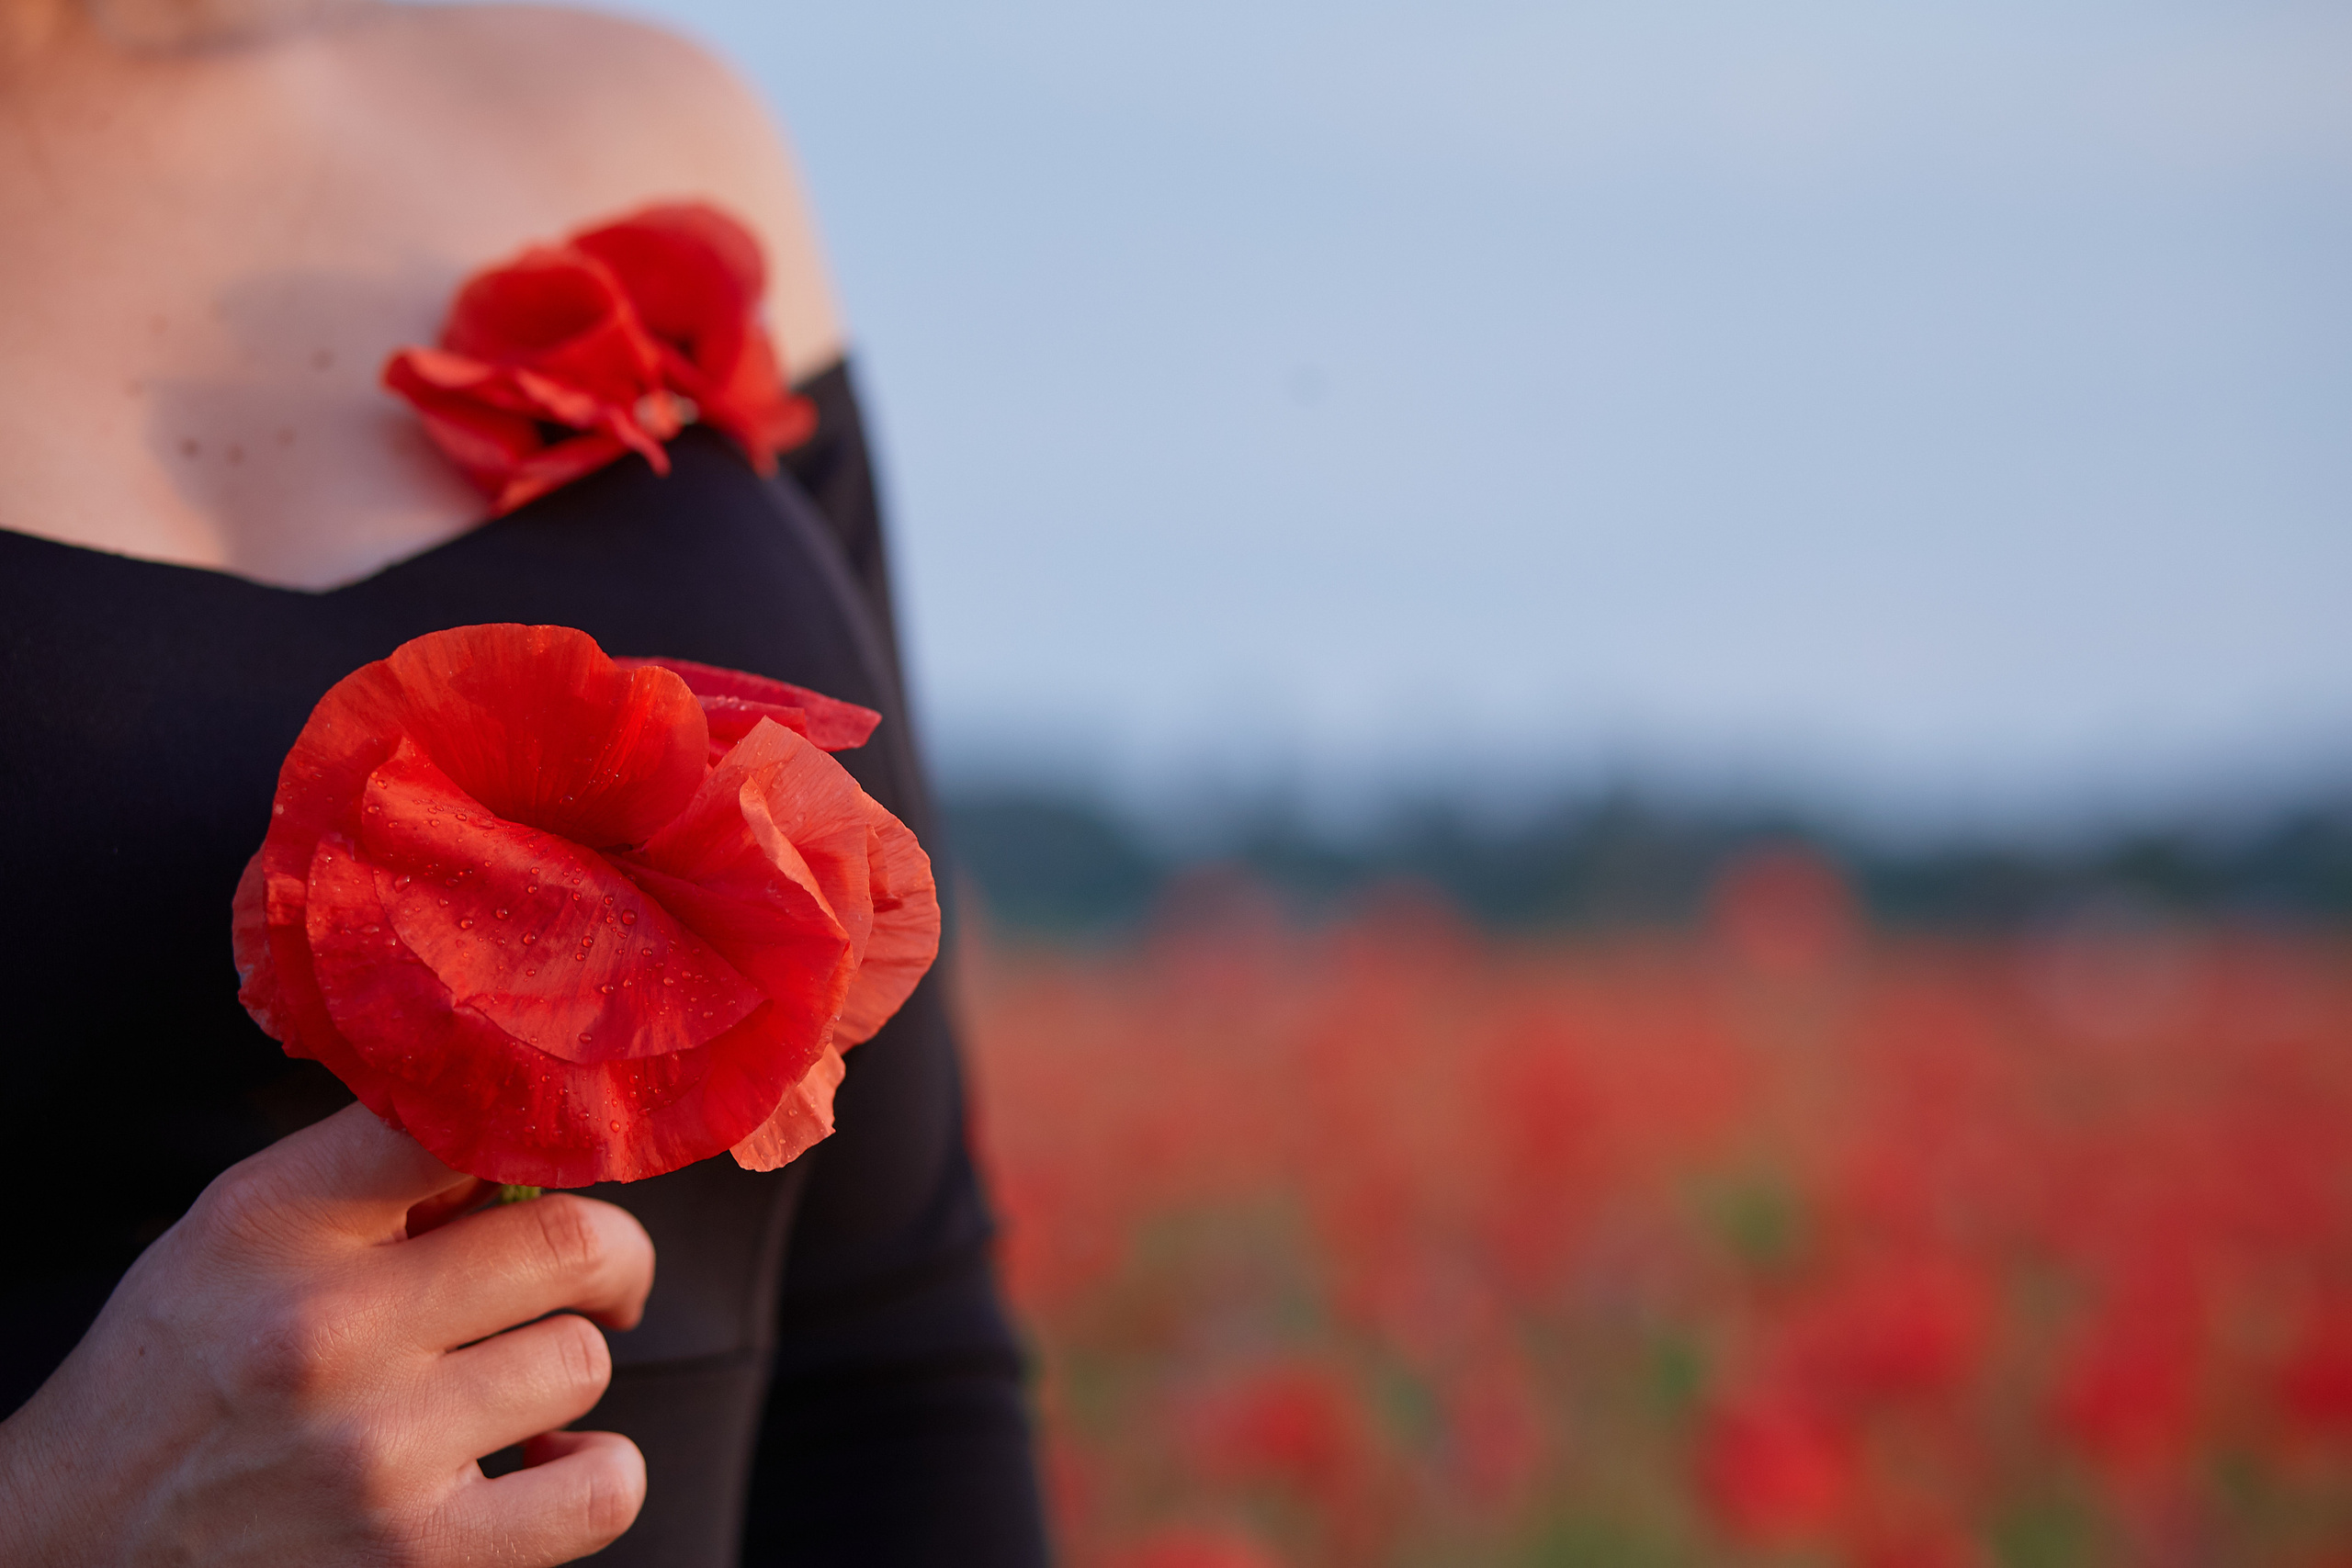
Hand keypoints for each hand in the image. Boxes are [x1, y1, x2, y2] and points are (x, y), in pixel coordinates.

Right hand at [0, 1103, 654, 1565]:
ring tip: (513, 1377)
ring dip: (566, 1367)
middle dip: (606, 1253)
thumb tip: (530, 1143)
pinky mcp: (418, 1558)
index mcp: (281, 1223)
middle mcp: (326, 1333)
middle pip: (572, 1243)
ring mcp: (375, 1454)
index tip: (564, 1153)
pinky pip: (601, 1491)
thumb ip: (379, 1173)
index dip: (540, 1126)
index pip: (455, 1121)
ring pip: (582, 1360)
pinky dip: (596, 1472)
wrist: (82, 1543)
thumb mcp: (244, 1228)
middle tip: (590, 1272)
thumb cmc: (187, 1367)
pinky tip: (541, 1460)